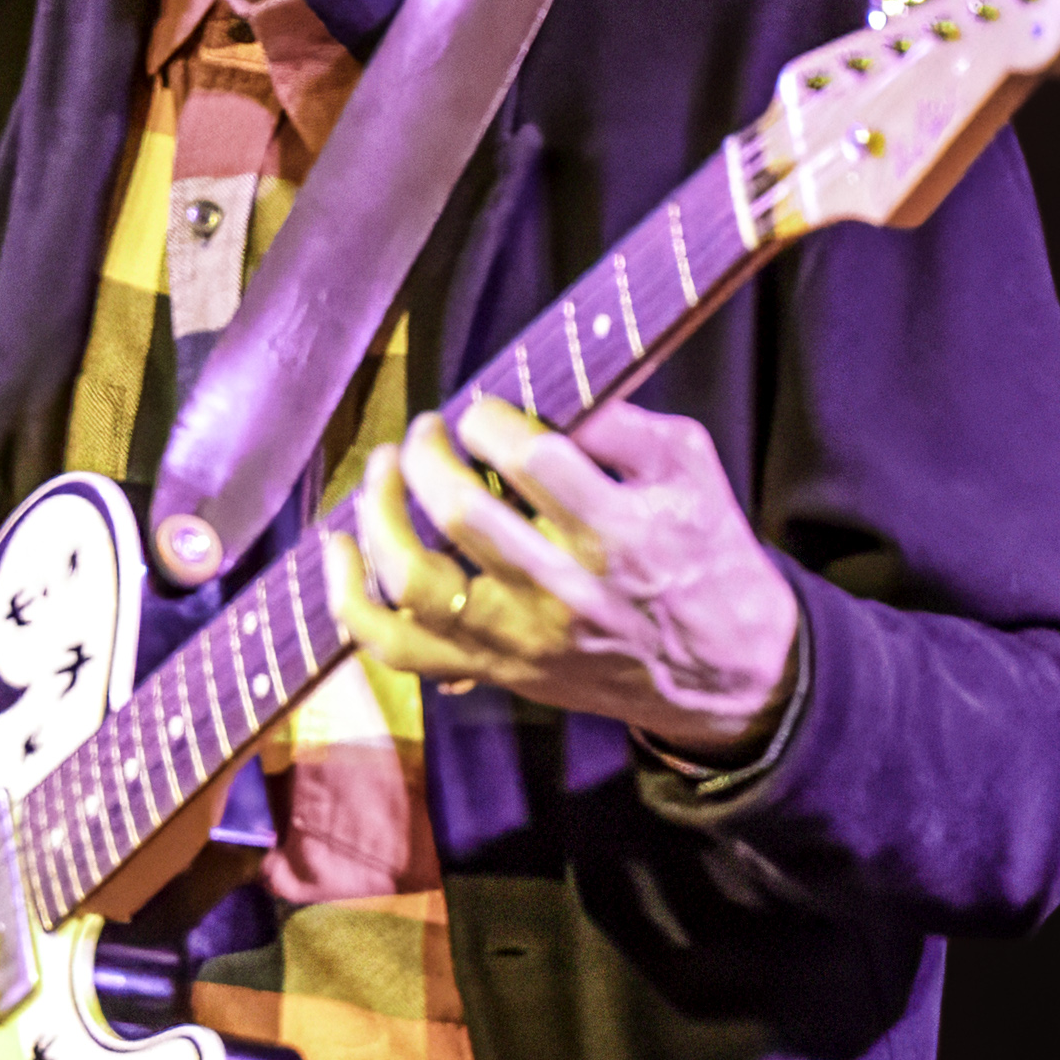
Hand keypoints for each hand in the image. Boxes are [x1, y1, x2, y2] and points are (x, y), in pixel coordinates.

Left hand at [326, 393, 800, 756]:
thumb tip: (538, 388)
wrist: (722, 671)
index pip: (531, 459)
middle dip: (424, 454)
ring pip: (412, 583)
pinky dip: (349, 599)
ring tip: (383, 473)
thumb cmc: (703, 551)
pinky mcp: (492, 670)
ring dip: (378, 516)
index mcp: (618, 531)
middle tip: (427, 430)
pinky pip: (395, 647)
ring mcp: (518, 639)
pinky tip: (337, 549)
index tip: (481, 410)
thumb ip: (618, 421)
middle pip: (459, 513)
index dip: (489, 420)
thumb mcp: (688, 467)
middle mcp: (562, 590)